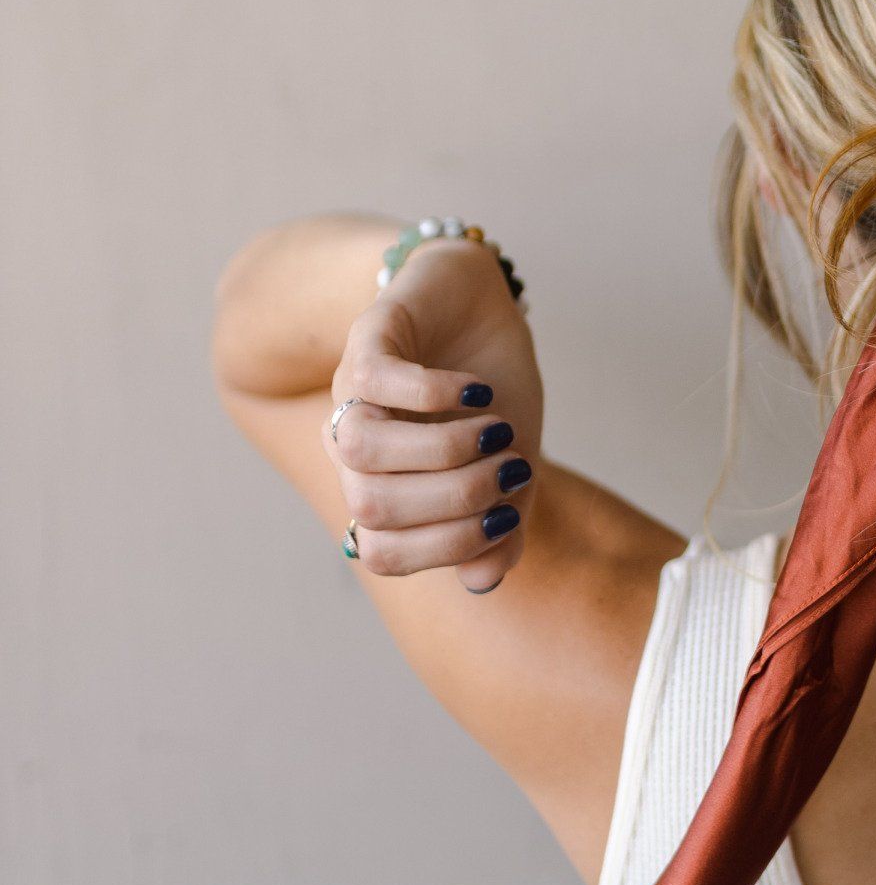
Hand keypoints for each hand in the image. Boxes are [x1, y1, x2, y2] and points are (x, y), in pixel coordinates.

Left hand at [326, 241, 543, 594]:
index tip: (509, 516)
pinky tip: (476, 391)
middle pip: (370, 506)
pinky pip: (375, 379)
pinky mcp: (370, 336)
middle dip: (454, 499)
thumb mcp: (508, 466)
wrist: (478, 304)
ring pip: (361, 449)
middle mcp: (356, 448)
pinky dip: (433, 393)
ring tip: (495, 431)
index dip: (447, 546)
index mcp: (382, 488)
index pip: (383, 553)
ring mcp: (354, 391)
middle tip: (512, 470)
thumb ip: (499, 526)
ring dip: (441, 450)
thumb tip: (480, 581)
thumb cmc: (489, 395)